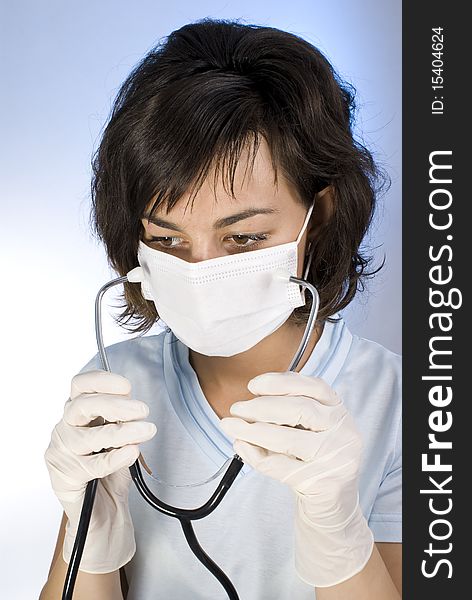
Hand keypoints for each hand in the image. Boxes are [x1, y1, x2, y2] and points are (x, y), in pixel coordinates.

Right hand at [44, 370, 156, 572]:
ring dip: (123, 432)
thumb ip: (122, 418)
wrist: (105, 510)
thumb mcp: (120, 435)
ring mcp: (61, 453)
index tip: (126, 387)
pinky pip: (93, 465)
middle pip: (82, 406)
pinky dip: (116, 457)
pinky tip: (131, 452)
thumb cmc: (111, 468)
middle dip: (115, 405)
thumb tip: (133, 405)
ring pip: (89, 437)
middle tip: (142, 410)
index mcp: (77, 412)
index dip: (102, 381)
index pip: (80, 385)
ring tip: (146, 431)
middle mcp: (65, 428)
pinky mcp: (64, 478)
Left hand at [219, 371, 373, 586]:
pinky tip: (241, 446)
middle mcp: (343, 431)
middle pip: (300, 409)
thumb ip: (287, 412)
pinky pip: (280, 466)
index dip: (281, 382)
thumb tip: (249, 404)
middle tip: (236, 408)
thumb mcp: (310, 428)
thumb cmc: (314, 458)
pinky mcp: (322, 483)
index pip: (314, 386)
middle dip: (261, 406)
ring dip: (252, 430)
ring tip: (230, 426)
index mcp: (339, 410)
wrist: (333, 505)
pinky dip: (255, 455)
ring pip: (288, 439)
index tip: (253, 385)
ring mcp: (335, 458)